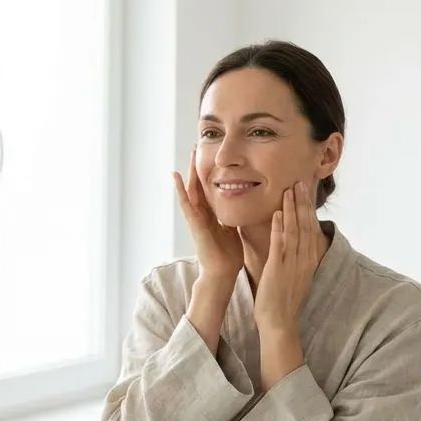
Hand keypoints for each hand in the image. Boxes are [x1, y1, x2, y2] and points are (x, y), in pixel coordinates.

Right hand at [173, 146, 242, 281]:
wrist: (222, 273)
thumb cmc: (228, 255)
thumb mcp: (233, 228)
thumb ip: (233, 215)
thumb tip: (243, 203)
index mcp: (212, 214)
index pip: (209, 188)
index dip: (210, 172)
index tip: (211, 155)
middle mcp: (202, 214)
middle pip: (199, 185)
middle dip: (198, 167)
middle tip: (198, 147)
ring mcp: (196, 218)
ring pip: (191, 190)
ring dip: (190, 172)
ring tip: (190, 155)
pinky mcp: (194, 224)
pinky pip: (186, 204)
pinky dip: (180, 190)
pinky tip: (176, 177)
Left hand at [253, 182, 323, 336]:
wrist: (279, 322)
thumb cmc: (283, 299)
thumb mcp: (294, 274)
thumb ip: (293, 257)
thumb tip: (290, 242)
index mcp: (309, 260)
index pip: (310, 228)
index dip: (307, 208)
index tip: (305, 191)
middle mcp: (304, 259)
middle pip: (305, 225)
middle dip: (302, 202)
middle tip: (299, 182)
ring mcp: (293, 263)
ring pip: (294, 230)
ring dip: (291, 209)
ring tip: (289, 190)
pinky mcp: (279, 268)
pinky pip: (280, 244)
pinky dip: (278, 227)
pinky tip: (276, 213)